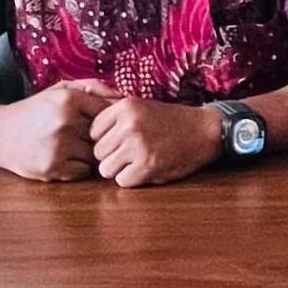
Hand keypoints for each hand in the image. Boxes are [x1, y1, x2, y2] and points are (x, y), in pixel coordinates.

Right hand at [0, 81, 114, 181]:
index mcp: (68, 99)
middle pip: (102, 134)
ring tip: (72, 145)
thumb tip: (122, 95)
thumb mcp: (59, 90)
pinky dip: (77, 166)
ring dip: (88, 152)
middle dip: (96, 136)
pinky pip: (82, 171)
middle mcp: (64, 122)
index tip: (98, 120)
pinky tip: (63, 157)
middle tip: (83, 134)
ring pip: (94, 155)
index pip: (107, 110)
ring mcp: (58, 147)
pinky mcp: (52, 168)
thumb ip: (91, 87)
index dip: (106, 117)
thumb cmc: (34, 110)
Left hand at [90, 98, 222, 187]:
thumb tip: (84, 130)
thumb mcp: (141, 106)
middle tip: (129, 154)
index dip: (104, 139)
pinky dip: (132, 180)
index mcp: (125, 106)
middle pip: (97, 152)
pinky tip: (146, 169)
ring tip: (136, 162)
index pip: (93, 130)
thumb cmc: (170, 120)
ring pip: (105, 169)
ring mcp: (137, 146)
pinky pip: (122, 181)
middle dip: (111, 156)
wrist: (203, 130)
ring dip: (119, 169)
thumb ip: (115, 116)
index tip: (119, 140)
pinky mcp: (147, 166)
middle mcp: (128, 124)